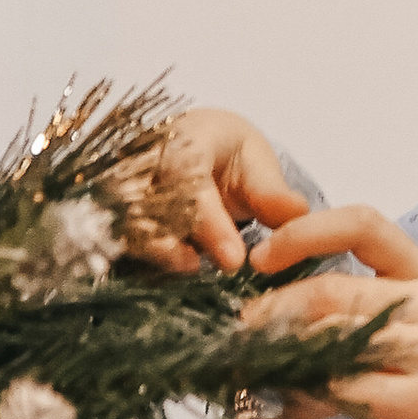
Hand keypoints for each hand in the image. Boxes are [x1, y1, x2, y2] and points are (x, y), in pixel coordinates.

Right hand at [129, 108, 304, 272]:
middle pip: (149, 203)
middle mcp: (145, 162)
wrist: (189, 144)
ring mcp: (124, 187)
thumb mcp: (255, 161)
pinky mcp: (118, 213)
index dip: (208, 221)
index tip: (234, 258)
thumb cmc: (227, 153)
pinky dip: (143, 260)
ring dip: (155, 252)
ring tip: (188, 270)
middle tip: (202, 270)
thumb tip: (298, 215)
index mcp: (184, 140)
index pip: (188, 178)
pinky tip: (166, 277)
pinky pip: (120, 239)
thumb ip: (270, 191)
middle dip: (173, 241)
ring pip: (129, 223)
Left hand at [242, 203, 417, 418]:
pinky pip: (341, 388)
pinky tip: (292, 405)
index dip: (306, 232)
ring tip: (254, 366)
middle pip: (333, 291)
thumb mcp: (403, 331)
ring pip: (331, 340)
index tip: (262, 256)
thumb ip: (348, 311)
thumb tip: (264, 309)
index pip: (365, 226)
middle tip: (241, 327)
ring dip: (281, 355)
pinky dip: (305, 395)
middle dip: (273, 309)